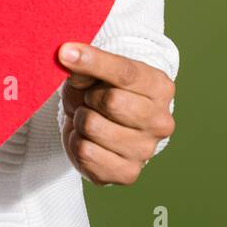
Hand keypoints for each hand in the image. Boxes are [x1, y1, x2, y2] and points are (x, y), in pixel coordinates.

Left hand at [56, 42, 175, 185]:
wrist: (104, 126)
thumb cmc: (102, 91)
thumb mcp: (96, 71)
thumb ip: (86, 63)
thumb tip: (68, 55)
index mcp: (160, 88)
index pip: (125, 72)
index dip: (92, 61)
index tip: (66, 52)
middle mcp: (161, 121)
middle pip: (111, 101)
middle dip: (89, 97)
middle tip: (90, 99)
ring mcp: (146, 150)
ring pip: (93, 127)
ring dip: (80, 120)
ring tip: (89, 119)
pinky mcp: (128, 173)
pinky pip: (85, 152)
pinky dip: (77, 142)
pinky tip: (88, 139)